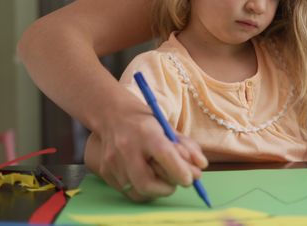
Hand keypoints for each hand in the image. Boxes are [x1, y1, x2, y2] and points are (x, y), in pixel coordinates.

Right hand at [89, 102, 207, 200]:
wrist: (112, 115)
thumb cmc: (146, 122)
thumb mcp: (169, 128)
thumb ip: (187, 147)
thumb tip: (201, 166)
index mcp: (146, 132)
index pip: (164, 154)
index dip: (179, 170)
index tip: (190, 179)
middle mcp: (126, 148)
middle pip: (146, 182)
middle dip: (167, 188)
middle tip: (178, 182)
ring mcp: (112, 162)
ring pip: (138, 192)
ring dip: (157, 191)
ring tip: (163, 179)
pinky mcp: (105, 172)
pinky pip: (129, 192)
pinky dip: (144, 191)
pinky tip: (150, 179)